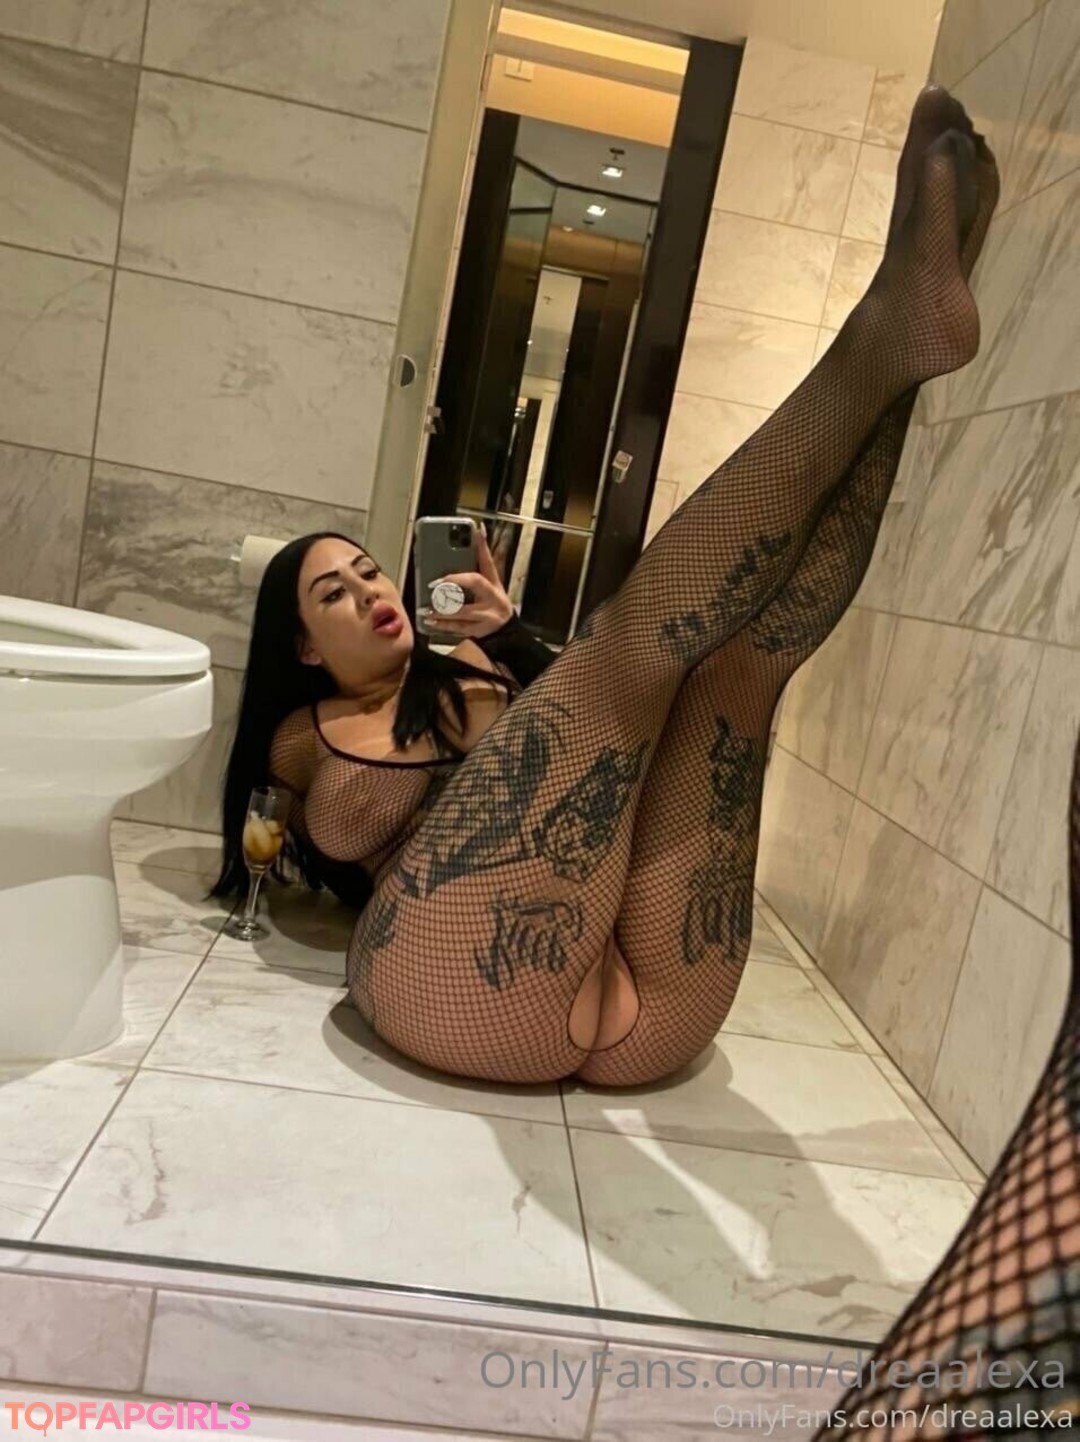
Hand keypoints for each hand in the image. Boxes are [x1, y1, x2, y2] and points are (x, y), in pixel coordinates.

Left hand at [420, 525, 514, 639]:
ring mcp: (487, 614)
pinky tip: (430, 621)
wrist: (506, 632)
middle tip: (435, 582)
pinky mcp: (479, 629)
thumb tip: (460, 555)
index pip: (488, 561)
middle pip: (476, 581)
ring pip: (463, 609)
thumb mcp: (490, 588)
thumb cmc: (492, 605)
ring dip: (442, 609)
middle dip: (455, 579)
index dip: (483, 545)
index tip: (477, 530)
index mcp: (494, 584)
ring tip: (426, 608)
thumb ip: (474, 573)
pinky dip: (443, 625)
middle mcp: (493, 596)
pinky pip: (458, 627)